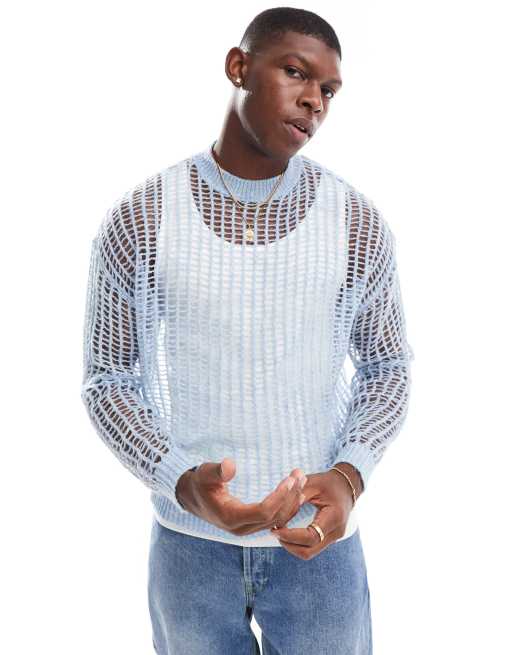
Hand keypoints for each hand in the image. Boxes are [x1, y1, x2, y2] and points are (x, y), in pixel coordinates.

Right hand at [176, 458, 307, 535]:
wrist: (192, 496)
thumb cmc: (199, 482)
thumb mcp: (205, 473)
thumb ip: (217, 471)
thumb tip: (230, 465)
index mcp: (230, 517)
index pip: (263, 512)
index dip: (279, 497)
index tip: (289, 479)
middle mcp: (241, 528)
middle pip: (274, 517)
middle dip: (290, 496)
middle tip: (300, 474)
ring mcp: (247, 529)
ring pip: (277, 520)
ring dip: (292, 501)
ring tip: (301, 479)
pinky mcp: (251, 525)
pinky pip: (275, 520)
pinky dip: (287, 507)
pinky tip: (296, 492)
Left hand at [269, 469, 355, 559]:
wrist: (347, 486)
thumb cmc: (328, 482)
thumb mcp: (312, 483)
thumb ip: (296, 496)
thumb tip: (277, 511)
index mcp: (334, 517)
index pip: (310, 537)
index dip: (290, 536)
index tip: (275, 529)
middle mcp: (336, 531)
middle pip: (309, 551)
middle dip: (288, 544)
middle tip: (274, 531)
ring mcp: (334, 537)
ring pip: (309, 552)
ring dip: (292, 546)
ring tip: (279, 531)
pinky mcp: (329, 538)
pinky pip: (311, 547)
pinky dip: (298, 543)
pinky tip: (288, 532)